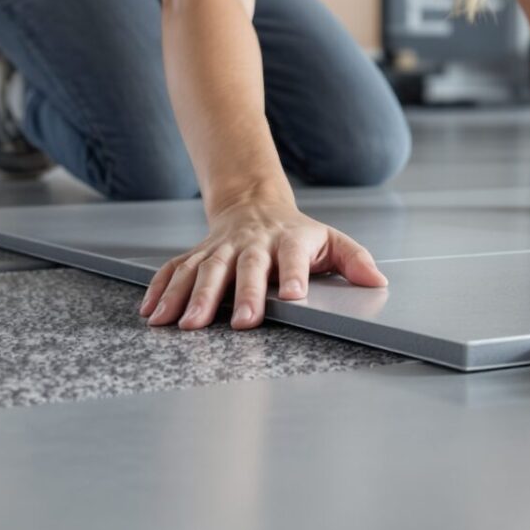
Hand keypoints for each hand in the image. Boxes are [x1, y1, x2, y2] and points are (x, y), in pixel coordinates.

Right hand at [140, 198, 388, 330]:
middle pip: (245, 267)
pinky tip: (152, 312)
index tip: (294, 296)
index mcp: (289, 240)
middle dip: (241, 294)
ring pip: (204, 269)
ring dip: (191, 296)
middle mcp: (252, 243)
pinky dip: (161, 289)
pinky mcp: (197, 254)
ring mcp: (221, 248)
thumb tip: (377, 281)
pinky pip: (175, 269)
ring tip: (182, 324)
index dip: (294, 274)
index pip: (294, 256)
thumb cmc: (298, 234)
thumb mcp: (331, 241)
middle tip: (240, 322)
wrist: (255, 205)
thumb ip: (354, 260)